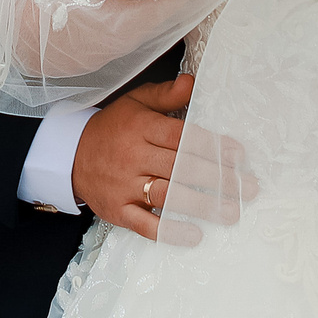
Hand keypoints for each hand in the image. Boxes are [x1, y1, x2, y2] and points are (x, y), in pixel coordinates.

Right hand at [71, 75, 256, 246]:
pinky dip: (169, 231)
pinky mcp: (117, 210)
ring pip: (166, 195)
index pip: (181, 137)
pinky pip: (144, 224)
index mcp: (140, 127)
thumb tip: (193, 82)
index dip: (212, 146)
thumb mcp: (135, 103)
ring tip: (230, 212)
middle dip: (217, 178)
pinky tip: (194, 235)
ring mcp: (124, 185)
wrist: (69, 156)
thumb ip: (166, 95)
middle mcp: (132, 156)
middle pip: (180, 167)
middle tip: (247, 188)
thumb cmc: (112, 128)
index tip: (238, 156)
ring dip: (201, 205)